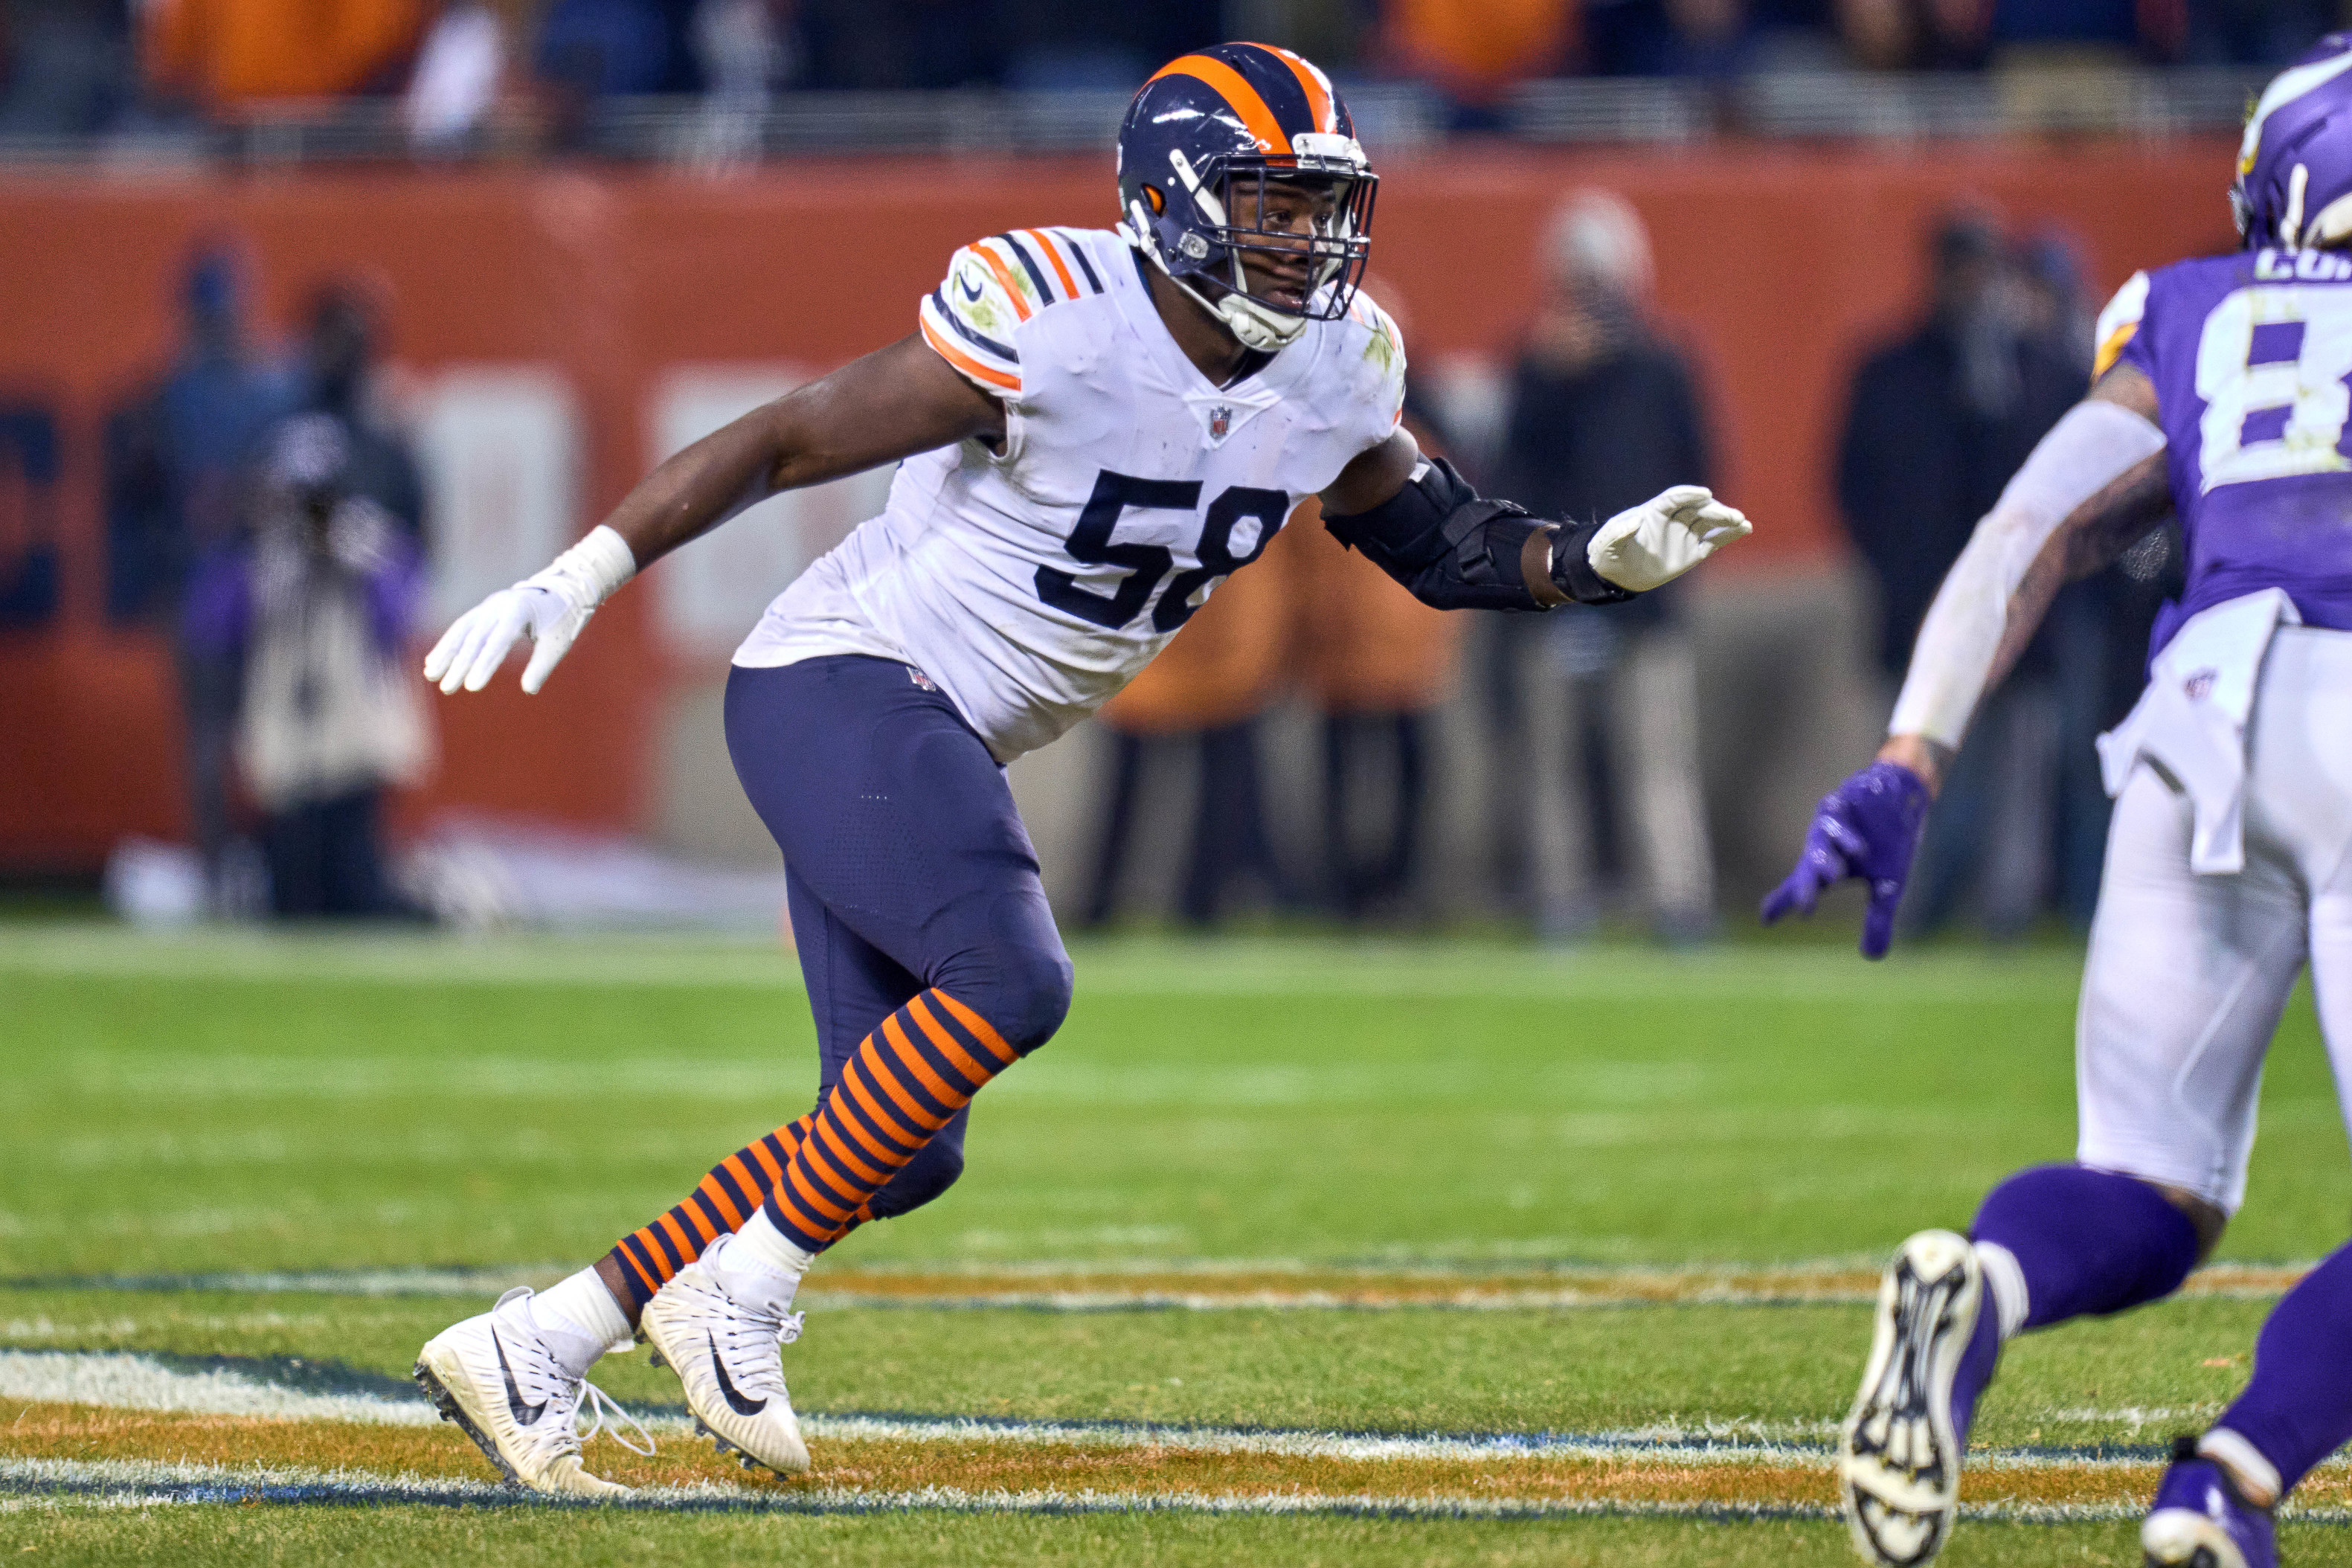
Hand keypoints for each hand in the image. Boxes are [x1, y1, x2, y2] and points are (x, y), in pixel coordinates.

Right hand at [422, 525, 634, 695]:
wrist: (559, 591)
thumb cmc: (561, 620)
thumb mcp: (557, 644)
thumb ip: (542, 666)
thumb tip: (528, 690)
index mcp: (519, 612)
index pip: (498, 641)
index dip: (484, 664)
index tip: (472, 687)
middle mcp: (498, 606)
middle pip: (475, 638)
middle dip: (459, 665)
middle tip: (447, 689)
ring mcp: (487, 606)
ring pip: (461, 631)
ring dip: (445, 653)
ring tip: (430, 675)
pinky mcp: (482, 611)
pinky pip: (461, 628)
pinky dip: (447, 644)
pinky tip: (434, 661)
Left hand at [1589, 485, 1751, 592]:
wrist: (1615, 573)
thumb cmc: (1608, 554)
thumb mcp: (1608, 544)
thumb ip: (1619, 533)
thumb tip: (1634, 521)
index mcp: (1653, 512)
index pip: (1674, 498)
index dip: (1689, 495)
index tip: (1704, 494)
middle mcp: (1672, 520)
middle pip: (1697, 509)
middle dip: (1714, 510)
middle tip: (1732, 515)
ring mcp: (1684, 534)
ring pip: (1709, 522)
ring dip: (1726, 519)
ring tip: (1742, 521)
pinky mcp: (1692, 551)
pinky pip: (1714, 540)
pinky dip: (1729, 534)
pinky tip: (1745, 529)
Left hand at [1759, 760, 1929, 958]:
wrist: (1905, 800)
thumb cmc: (1889, 844)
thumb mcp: (1887, 887)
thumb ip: (1877, 920)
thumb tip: (1871, 958)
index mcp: (1829, 867)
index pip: (1802, 887)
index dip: (1783, 902)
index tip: (1765, 919)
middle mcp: (1824, 846)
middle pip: (1808, 868)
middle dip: (1804, 888)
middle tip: (1805, 907)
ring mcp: (1832, 822)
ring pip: (1820, 840)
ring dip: (1825, 858)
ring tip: (1834, 877)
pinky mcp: (1844, 800)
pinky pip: (1839, 816)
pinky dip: (1847, 833)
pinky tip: (1858, 849)